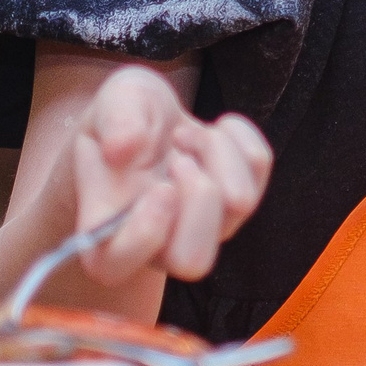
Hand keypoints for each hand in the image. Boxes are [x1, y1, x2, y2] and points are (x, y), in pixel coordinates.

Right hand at [68, 66, 271, 284]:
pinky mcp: (239, 202)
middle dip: (197, 196)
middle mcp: (159, 241)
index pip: (114, 265)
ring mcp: (206, 228)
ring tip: (183, 136)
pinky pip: (258, 167)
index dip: (143, 234)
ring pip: (239, 204)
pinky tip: (211, 129)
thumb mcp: (111, 99)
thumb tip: (122, 148)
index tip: (158, 186)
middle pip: (193, 260)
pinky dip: (238, 135)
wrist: (148, 118)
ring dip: (215, 152)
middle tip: (177, 159)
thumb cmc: (121, 118)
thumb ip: (114, 119)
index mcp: (108, 226)